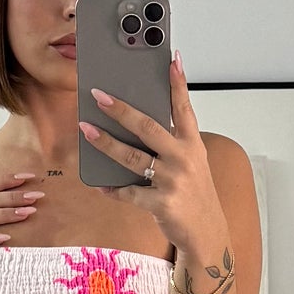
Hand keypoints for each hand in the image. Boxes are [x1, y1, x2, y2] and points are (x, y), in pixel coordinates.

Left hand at [81, 55, 222, 257]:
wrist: (206, 234)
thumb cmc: (193, 193)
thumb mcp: (191, 163)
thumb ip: (170, 143)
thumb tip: (133, 122)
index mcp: (192, 145)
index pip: (184, 108)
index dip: (178, 83)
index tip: (171, 59)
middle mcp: (185, 159)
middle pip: (148, 127)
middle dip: (121, 109)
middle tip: (99, 95)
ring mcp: (173, 181)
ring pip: (132, 157)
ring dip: (106, 143)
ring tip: (86, 129)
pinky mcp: (162, 204)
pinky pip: (128, 192)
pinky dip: (111, 188)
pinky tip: (98, 182)